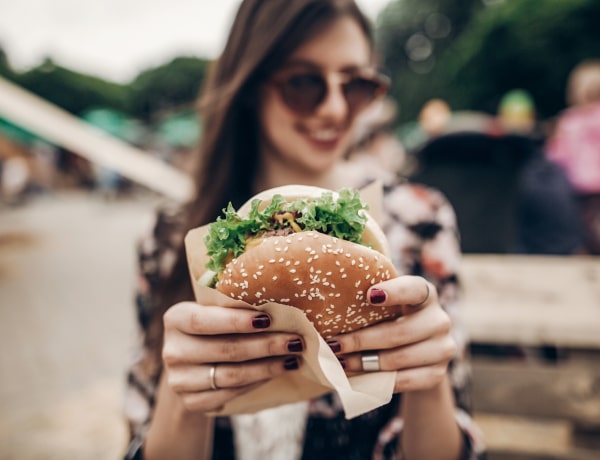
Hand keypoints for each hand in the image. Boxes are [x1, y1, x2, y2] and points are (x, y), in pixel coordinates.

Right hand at [161, 302, 303, 411]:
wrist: (191, 364)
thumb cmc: (212, 328)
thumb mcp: (213, 311)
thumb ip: (234, 307)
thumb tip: (280, 304)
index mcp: (176, 319)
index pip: (205, 320)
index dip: (236, 321)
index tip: (268, 318)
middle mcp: (172, 350)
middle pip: (225, 349)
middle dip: (265, 345)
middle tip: (295, 340)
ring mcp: (179, 380)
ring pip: (231, 375)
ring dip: (267, 367)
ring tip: (293, 358)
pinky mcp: (191, 402)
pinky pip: (231, 393)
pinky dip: (258, 382)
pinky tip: (276, 372)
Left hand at [326, 276, 456, 392]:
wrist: (420, 349)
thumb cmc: (392, 317)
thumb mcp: (387, 303)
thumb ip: (371, 297)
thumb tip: (331, 296)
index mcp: (426, 293)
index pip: (414, 289)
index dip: (394, 292)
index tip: (370, 295)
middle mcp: (440, 319)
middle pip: (398, 332)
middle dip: (361, 340)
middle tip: (334, 344)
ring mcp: (442, 348)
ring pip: (398, 359)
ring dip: (364, 363)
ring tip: (340, 362)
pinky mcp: (437, 374)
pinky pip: (404, 380)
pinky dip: (378, 379)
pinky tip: (357, 376)